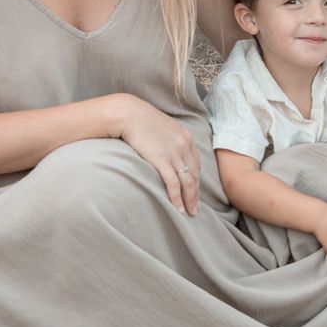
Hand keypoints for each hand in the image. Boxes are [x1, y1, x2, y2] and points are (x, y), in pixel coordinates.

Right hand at [111, 94, 201, 214]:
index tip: (196, 193)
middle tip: (196, 209)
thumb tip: (168, 151)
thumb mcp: (163, 127)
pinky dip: (177, 197)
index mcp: (187, 138)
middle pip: (194, 176)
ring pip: (187, 182)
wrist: (129, 114)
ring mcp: (174, 154)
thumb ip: (171, 140)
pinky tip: (178, 208)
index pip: (196, 164)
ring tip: (190, 213)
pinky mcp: (162, 160)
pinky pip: (173, 183)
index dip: (197, 181)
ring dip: (189, 199)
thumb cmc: (142, 120)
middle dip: (196, 194)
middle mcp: (184, 146)